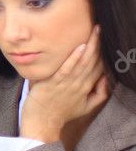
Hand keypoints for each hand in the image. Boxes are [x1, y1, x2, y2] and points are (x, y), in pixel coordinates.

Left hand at [20, 26, 108, 143]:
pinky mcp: (54, 84)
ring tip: (95, 31)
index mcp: (87, 87)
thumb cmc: (61, 113)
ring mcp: (67, 84)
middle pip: (93, 61)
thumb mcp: (86, 106)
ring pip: (83, 62)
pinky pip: (66, 69)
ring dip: (90, 46)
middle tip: (102, 27)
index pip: (100, 66)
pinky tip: (80, 47)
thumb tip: (107, 78)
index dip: (104, 51)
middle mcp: (80, 85)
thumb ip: (100, 93)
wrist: (43, 123)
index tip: (106, 37)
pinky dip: (74, 58)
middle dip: (99, 44)